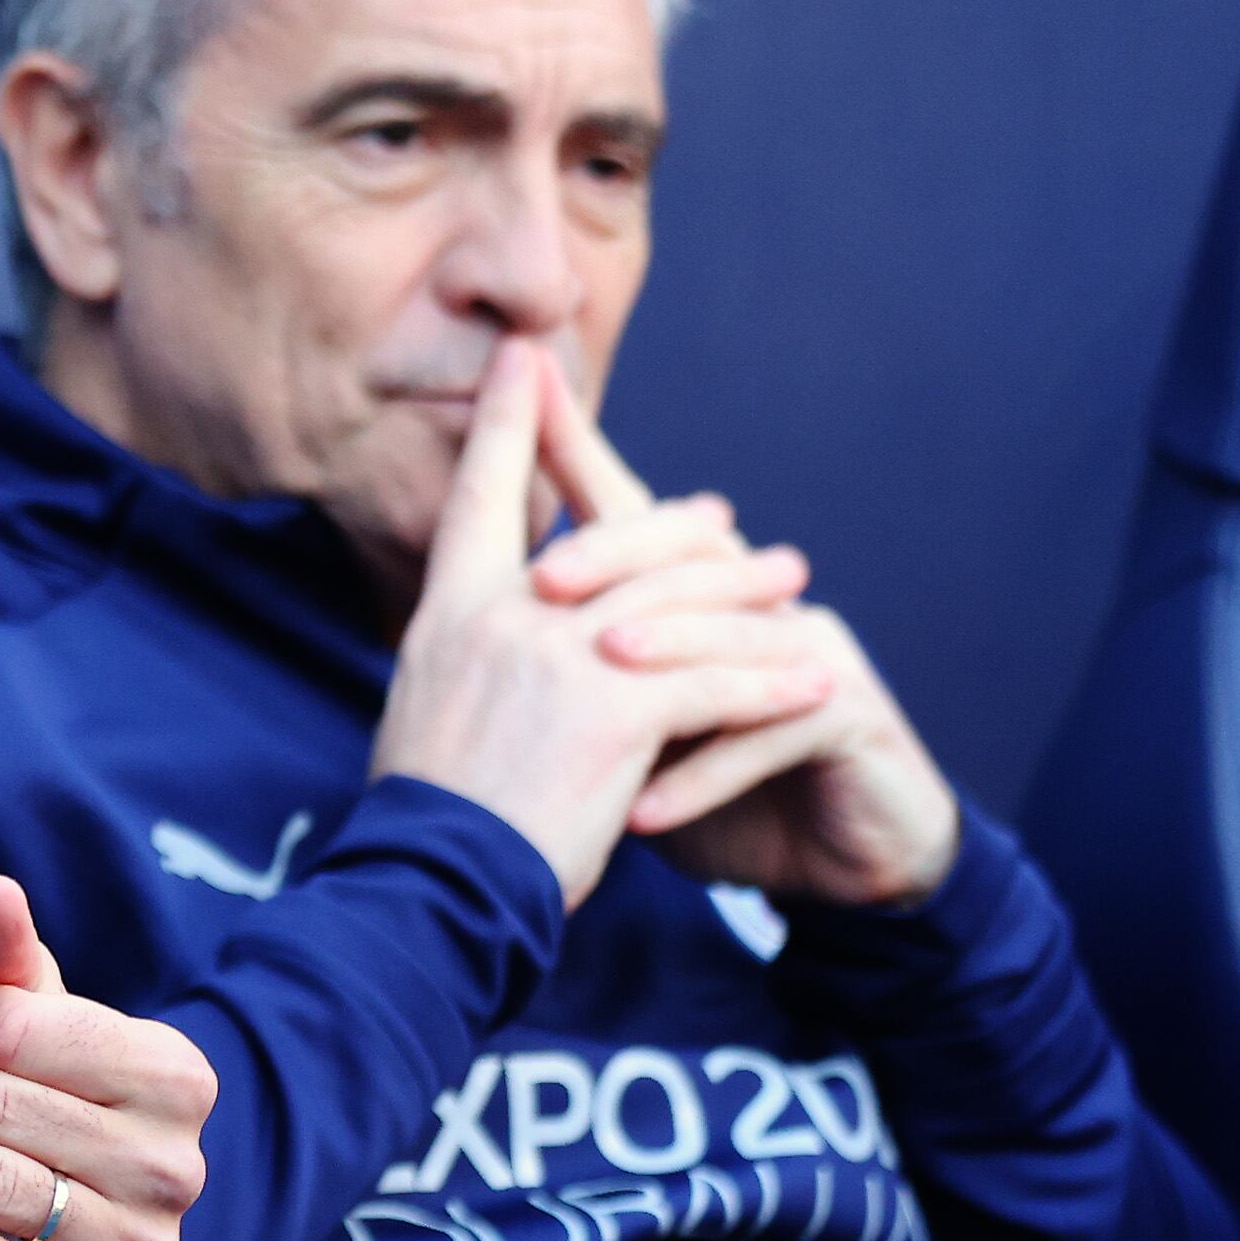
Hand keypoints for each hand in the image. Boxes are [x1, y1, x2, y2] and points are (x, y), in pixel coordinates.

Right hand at [372, 341, 833, 906]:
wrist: (435, 883)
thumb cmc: (431, 817)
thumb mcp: (425, 707)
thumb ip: (472, 654)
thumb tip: (505, 634)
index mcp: (450, 614)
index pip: (479, 496)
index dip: (503, 421)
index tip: (524, 357)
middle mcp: (503, 618)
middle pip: (611, 538)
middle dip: (677, 522)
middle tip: (725, 516)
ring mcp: (559, 657)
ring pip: (678, 601)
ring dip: (746, 593)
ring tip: (793, 583)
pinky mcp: (615, 710)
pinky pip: (715, 684)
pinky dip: (771, 683)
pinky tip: (814, 682)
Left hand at [523, 421, 960, 910]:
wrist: (821, 867)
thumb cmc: (705, 785)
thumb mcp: (623, 725)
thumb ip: (565, 670)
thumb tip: (454, 634)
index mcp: (694, 591)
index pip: (625, 508)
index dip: (574, 451)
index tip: (521, 393)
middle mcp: (757, 602)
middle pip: (682, 552)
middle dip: (613, 556)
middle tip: (541, 581)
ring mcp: (812, 650)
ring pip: (731, 634)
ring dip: (667, 654)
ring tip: (605, 669)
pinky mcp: (851, 714)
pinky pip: (773, 731)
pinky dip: (703, 774)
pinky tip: (644, 809)